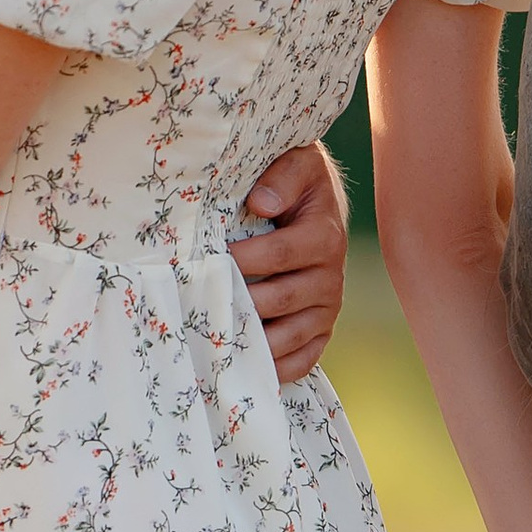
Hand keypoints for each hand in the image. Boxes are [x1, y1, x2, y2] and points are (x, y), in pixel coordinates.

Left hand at [232, 143, 347, 384]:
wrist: (316, 200)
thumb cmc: (295, 180)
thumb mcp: (296, 163)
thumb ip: (281, 177)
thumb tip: (261, 204)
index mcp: (324, 235)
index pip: (281, 254)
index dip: (246, 258)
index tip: (212, 257)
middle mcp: (331, 277)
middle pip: (282, 299)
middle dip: (240, 302)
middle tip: (200, 306)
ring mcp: (327, 308)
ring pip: (291, 335)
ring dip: (254, 342)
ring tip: (215, 343)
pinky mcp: (321, 330)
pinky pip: (303, 358)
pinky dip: (276, 368)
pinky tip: (245, 369)